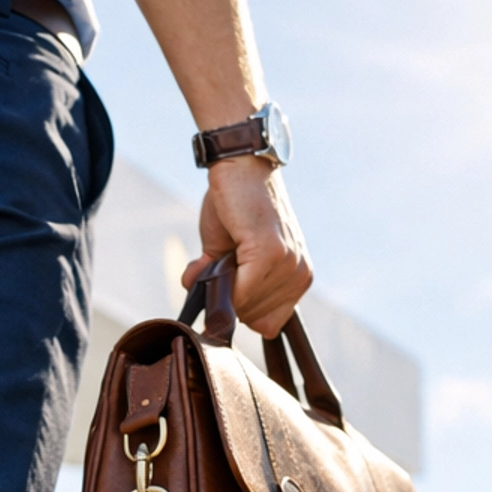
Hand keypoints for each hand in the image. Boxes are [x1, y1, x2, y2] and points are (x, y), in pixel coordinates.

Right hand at [181, 158, 310, 335]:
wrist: (241, 167)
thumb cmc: (236, 206)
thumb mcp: (228, 252)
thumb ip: (218, 281)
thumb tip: (193, 292)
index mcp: (297, 277)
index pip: (269, 325)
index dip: (242, 311)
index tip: (230, 287)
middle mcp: (299, 274)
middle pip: (254, 319)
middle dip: (229, 298)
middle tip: (222, 261)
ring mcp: (288, 265)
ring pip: (245, 308)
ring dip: (222, 287)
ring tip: (223, 250)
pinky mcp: (271, 253)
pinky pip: (241, 293)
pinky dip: (223, 284)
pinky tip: (219, 257)